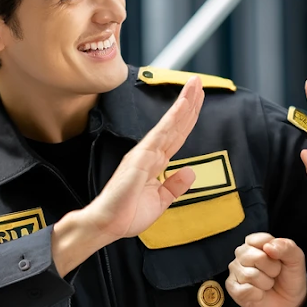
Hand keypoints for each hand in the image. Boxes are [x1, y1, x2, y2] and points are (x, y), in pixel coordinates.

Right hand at [53, 79, 203, 273]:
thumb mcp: (160, 201)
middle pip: (175, 124)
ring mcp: (145, 153)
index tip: (198, 100)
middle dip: (189, 103)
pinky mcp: (141, 157)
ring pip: (170, 124)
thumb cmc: (127, 215)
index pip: (176, 136)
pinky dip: (173, 118)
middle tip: (199, 82)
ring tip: (195, 85)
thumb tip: (190, 171)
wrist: (108, 224)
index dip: (188, 118)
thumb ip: (174, 185)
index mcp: (154, 163)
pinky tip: (183, 106)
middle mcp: (149, 153)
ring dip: (184, 103)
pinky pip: (162, 134)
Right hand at [226, 233, 306, 306]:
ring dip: (266, 283)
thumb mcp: (296, 259)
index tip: (279, 259)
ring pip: (250, 275)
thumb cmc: (289, 276)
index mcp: (255, 243)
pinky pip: (244, 290)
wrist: (290, 300)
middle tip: (274, 273)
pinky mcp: (234, 289)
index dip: (275, 252)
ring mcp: (236, 272)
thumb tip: (268, 246)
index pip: (260, 240)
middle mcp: (242, 255)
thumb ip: (286, 247)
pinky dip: (258, 294)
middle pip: (255, 257)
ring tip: (268, 283)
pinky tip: (260, 294)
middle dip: (272, 268)